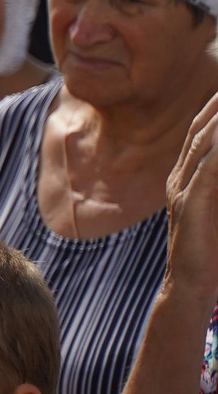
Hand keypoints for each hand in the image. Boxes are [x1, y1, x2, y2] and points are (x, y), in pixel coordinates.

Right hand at [165, 96, 217, 303]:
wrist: (190, 286)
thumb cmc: (212, 252)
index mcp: (186, 177)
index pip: (201, 132)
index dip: (215, 107)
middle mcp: (180, 177)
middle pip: (201, 129)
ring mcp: (181, 189)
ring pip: (203, 142)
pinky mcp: (190, 204)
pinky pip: (207, 169)